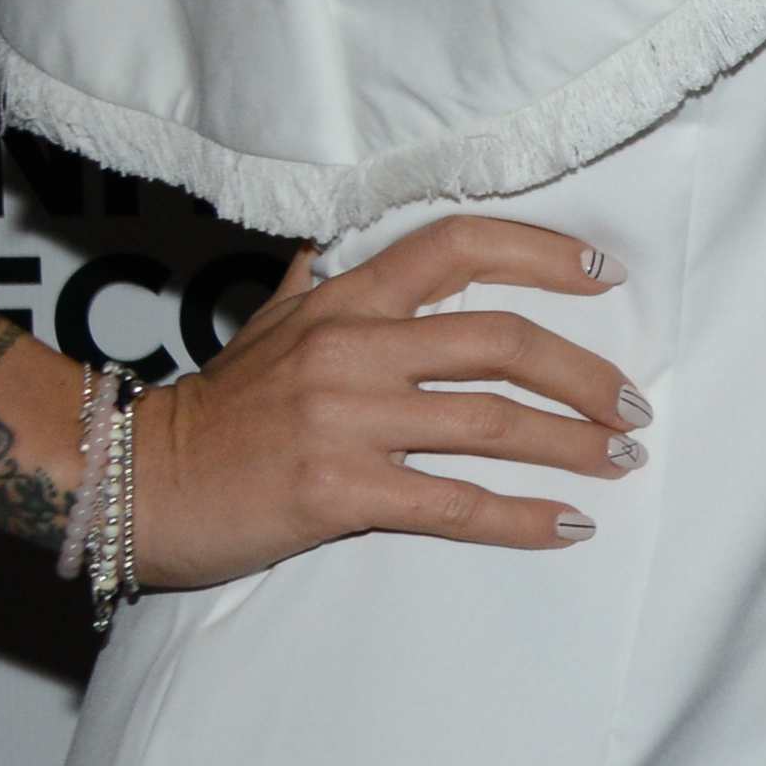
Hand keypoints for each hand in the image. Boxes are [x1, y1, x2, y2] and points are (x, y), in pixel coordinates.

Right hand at [127, 217, 639, 586]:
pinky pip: (456, 503)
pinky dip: (523, 517)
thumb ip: (322, 282)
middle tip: (635, 406)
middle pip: (503, 341)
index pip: (458, 245)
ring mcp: (345, 419)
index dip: (543, 254)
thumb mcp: (267, 324)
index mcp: (343, 299)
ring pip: (494, 424)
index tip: (606, 277)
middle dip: (586, 375)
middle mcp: (351, 348)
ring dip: (574, 445)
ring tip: (621, 460)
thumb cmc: (213, 409)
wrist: (130, 483)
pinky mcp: (338, 490)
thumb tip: (348, 240)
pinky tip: (568, 525)